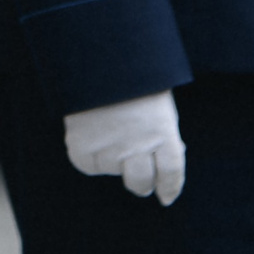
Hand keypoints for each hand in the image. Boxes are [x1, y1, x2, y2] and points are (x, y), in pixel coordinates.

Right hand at [63, 90, 185, 205]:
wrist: (97, 55)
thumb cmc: (134, 79)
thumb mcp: (159, 105)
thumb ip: (163, 136)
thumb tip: (164, 170)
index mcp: (163, 132)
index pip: (171, 173)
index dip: (169, 188)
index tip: (165, 197)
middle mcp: (138, 144)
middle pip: (142, 182)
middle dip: (143, 184)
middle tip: (139, 179)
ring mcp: (109, 147)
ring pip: (113, 172)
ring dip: (114, 161)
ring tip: (110, 133)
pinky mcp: (82, 146)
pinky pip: (88, 165)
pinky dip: (90, 157)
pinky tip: (92, 136)